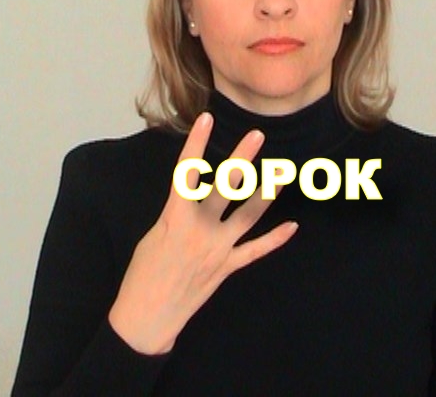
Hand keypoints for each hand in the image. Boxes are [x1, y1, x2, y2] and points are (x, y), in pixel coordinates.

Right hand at [108, 112, 297, 354]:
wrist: (147, 316)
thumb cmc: (143, 273)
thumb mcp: (154, 234)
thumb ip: (178, 214)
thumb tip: (193, 198)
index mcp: (175, 218)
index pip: (187, 172)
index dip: (196, 143)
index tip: (206, 119)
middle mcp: (200, 230)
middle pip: (225, 188)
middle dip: (242, 160)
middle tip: (257, 136)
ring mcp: (217, 250)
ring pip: (248, 216)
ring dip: (266, 194)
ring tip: (282, 174)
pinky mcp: (227, 268)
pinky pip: (255, 251)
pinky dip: (274, 239)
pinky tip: (292, 227)